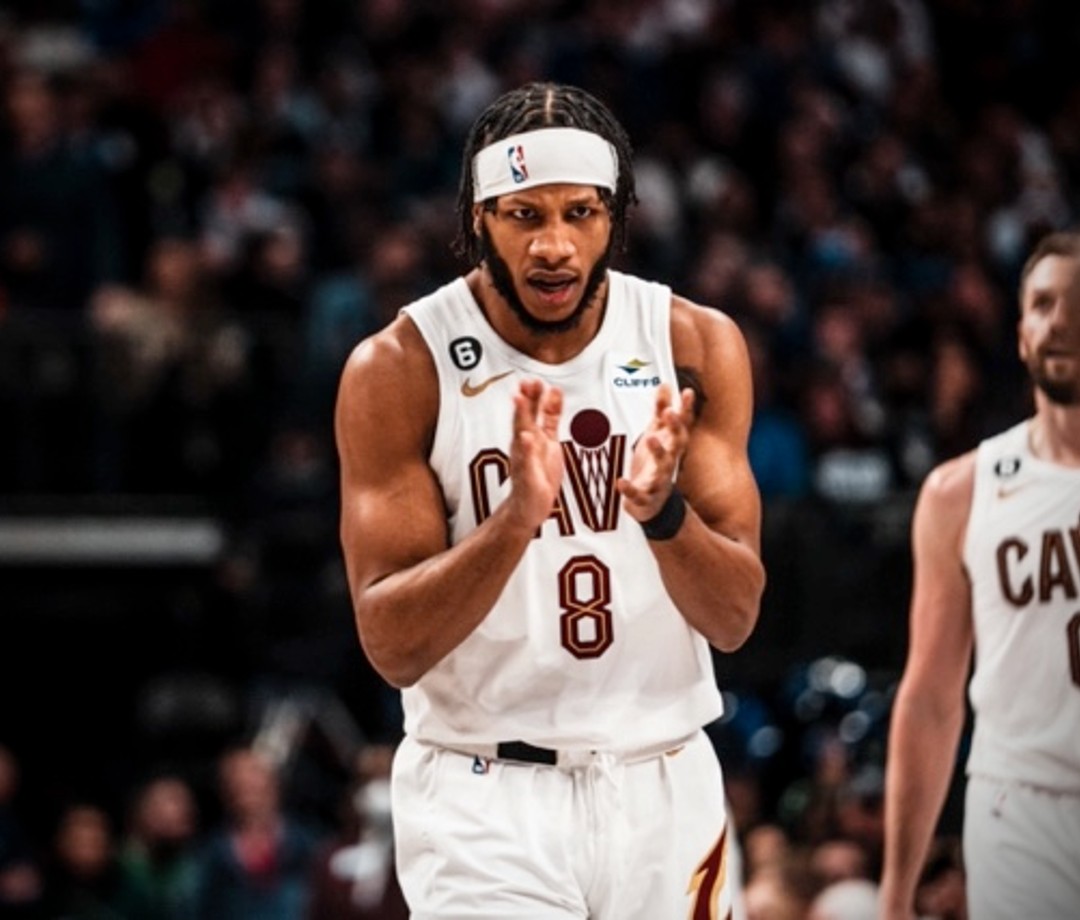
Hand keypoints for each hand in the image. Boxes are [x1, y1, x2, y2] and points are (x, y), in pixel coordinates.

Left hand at [505, 379, 564, 530]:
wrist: (530, 506)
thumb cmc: (526, 496)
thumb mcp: (528, 479)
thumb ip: (527, 458)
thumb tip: (525, 437)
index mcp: (522, 450)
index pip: (521, 425)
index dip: (521, 410)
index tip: (520, 394)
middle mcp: (528, 441)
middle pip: (529, 415)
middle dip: (530, 398)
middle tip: (531, 381)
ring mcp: (539, 442)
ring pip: (539, 416)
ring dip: (540, 399)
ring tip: (544, 383)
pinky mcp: (549, 445)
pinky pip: (551, 423)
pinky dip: (553, 409)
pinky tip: (556, 395)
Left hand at [618, 383, 693, 520]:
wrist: (652, 505)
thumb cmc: (654, 465)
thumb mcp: (656, 436)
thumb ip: (661, 412)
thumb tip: (666, 386)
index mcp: (671, 447)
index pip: (682, 427)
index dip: (686, 410)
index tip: (687, 392)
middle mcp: (668, 463)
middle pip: (677, 445)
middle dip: (675, 429)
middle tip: (671, 412)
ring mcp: (658, 481)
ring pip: (662, 468)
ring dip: (658, 453)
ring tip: (650, 439)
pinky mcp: (645, 498)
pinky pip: (638, 494)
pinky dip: (630, 489)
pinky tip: (621, 482)